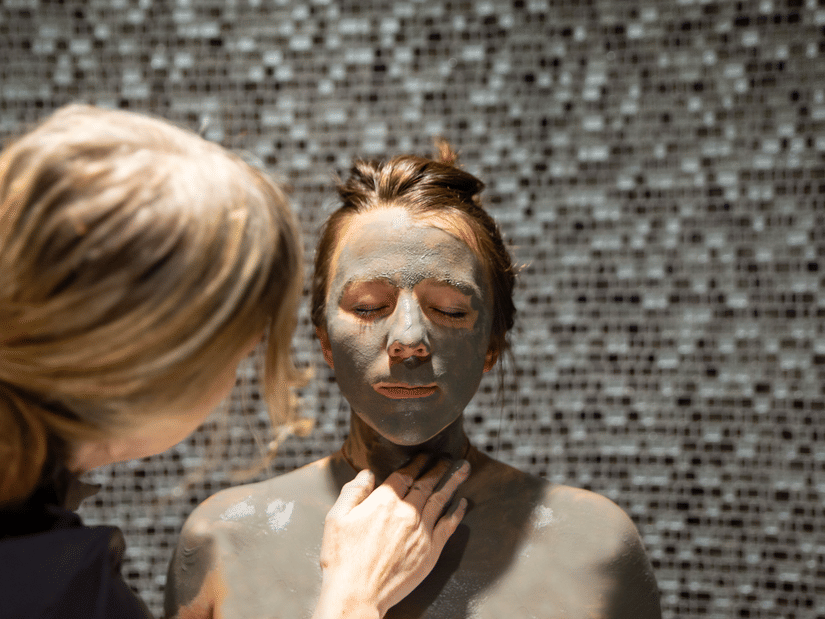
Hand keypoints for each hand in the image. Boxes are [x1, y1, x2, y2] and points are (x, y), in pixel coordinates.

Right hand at [313, 455, 469, 618]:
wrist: (357, 594)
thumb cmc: (342, 559)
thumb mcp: (336, 518)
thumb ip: (353, 491)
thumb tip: (367, 474)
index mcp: (384, 501)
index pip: (404, 475)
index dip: (415, 463)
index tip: (423, 455)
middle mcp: (407, 512)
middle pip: (426, 483)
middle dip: (437, 468)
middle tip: (446, 457)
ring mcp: (422, 531)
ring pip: (441, 499)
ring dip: (453, 481)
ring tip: (463, 469)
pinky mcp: (431, 550)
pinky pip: (449, 525)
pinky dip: (457, 512)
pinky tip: (462, 503)